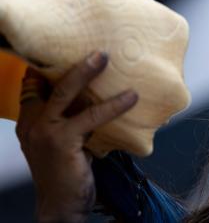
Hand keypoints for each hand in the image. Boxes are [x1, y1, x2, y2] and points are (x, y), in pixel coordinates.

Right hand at [15, 51, 137, 222]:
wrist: (60, 206)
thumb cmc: (67, 173)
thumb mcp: (65, 142)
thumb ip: (72, 119)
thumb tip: (99, 95)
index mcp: (30, 123)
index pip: (34, 88)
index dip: (48, 68)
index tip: (68, 51)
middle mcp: (32, 125)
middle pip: (49, 83)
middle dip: (71, 63)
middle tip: (97, 50)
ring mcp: (45, 133)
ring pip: (65, 93)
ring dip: (87, 72)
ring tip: (105, 58)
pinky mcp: (62, 142)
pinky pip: (90, 116)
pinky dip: (113, 105)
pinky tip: (131, 98)